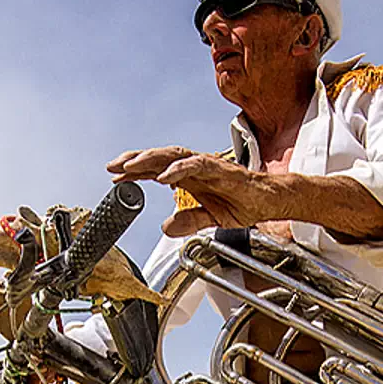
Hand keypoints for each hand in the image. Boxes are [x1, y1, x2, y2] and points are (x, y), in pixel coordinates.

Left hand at [106, 146, 268, 236]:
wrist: (269, 201)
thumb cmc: (243, 203)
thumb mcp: (210, 219)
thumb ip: (188, 221)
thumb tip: (166, 227)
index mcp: (189, 177)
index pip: (155, 170)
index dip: (134, 174)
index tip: (114, 179)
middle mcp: (194, 167)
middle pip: (158, 158)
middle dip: (133, 161)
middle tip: (112, 167)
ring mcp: (206, 166)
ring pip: (172, 156)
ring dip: (149, 160)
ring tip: (130, 167)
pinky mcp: (220, 169)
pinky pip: (196, 165)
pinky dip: (178, 169)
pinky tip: (163, 176)